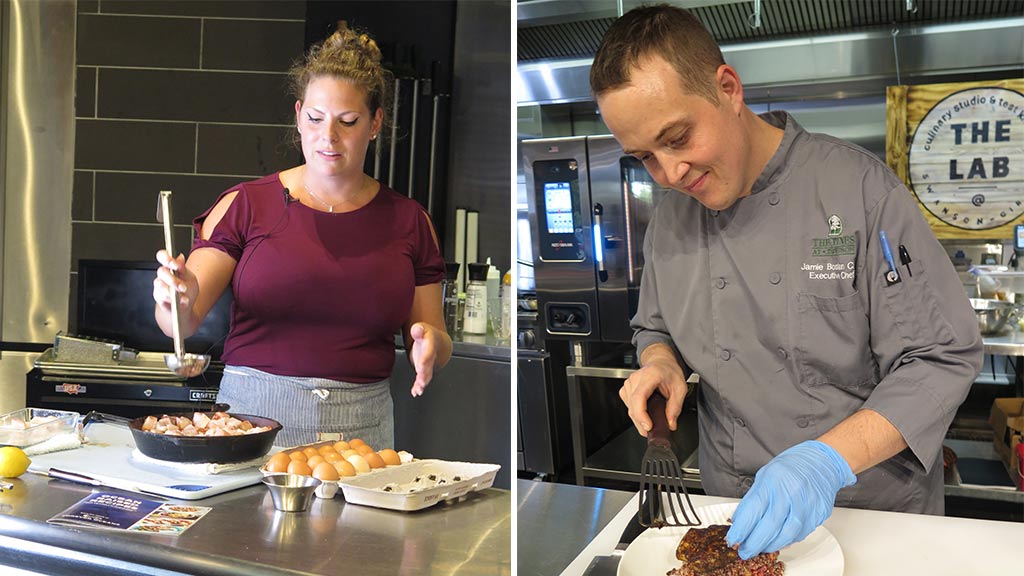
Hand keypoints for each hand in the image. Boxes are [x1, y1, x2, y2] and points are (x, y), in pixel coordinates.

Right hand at [153, 249, 197, 313]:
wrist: (187, 305)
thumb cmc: (188, 289)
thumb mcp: (190, 278)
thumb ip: (183, 269)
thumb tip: (179, 257)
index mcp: (170, 266)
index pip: (162, 256)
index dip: (166, 258)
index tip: (174, 266)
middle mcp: (163, 274)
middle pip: (161, 271)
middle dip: (172, 280)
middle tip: (183, 288)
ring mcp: (159, 285)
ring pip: (160, 285)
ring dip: (173, 291)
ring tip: (184, 298)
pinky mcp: (158, 296)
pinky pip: (162, 296)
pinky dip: (173, 300)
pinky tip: (182, 302)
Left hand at [408, 322, 437, 396]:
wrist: (436, 341)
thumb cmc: (427, 335)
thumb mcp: (422, 328)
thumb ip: (418, 330)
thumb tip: (416, 329)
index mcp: (431, 345)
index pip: (429, 352)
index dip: (425, 359)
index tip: (420, 365)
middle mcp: (431, 357)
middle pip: (429, 366)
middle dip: (425, 374)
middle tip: (421, 381)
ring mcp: (428, 365)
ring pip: (427, 375)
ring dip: (423, 383)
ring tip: (419, 390)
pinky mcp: (424, 370)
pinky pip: (422, 380)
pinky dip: (418, 387)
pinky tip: (415, 392)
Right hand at [619, 358, 686, 435]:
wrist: (661, 363)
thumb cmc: (669, 372)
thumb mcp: (680, 388)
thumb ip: (675, 407)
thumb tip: (671, 423)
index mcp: (650, 375)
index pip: (639, 397)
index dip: (641, 414)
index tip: (648, 426)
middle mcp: (635, 378)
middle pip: (633, 406)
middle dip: (641, 423)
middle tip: (653, 431)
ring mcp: (628, 383)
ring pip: (629, 408)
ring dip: (638, 419)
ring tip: (650, 422)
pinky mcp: (625, 389)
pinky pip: (628, 406)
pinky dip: (635, 413)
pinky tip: (643, 413)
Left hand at [726, 440, 856, 558]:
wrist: (821, 462)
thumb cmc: (791, 468)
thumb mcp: (764, 475)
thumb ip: (752, 499)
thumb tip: (739, 521)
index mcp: (773, 481)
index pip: (753, 510)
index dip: (741, 529)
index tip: (733, 539)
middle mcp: (791, 493)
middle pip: (769, 526)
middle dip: (753, 543)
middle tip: (744, 551)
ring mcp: (807, 505)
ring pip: (786, 535)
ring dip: (770, 545)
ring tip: (760, 548)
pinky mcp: (818, 514)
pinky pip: (800, 534)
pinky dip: (786, 540)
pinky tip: (778, 540)